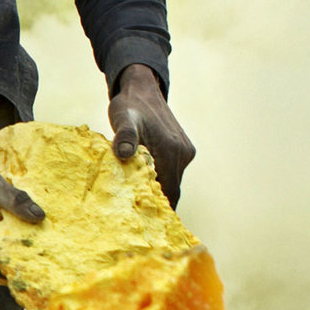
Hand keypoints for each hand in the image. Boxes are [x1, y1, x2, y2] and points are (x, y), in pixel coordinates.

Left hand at [109, 64, 193, 205]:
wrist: (143, 89)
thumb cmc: (130, 105)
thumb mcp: (123, 118)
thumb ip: (125, 135)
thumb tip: (124, 153)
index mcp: (171, 150)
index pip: (168, 192)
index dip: (157, 208)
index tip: (142, 221)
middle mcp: (183, 153)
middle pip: (172, 190)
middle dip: (157, 202)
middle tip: (136, 215)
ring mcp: (186, 152)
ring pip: (173, 181)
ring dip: (158, 189)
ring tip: (137, 198)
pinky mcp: (184, 149)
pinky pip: (173, 171)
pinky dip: (161, 178)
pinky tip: (144, 180)